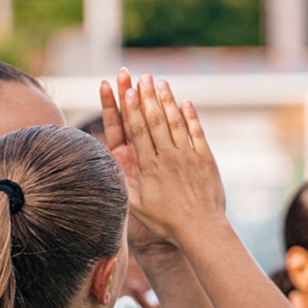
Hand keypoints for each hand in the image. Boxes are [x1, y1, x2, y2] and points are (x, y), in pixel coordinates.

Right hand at [110, 72, 226, 245]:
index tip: (128, 91)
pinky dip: (191, 117)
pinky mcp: (206, 160)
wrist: (200, 230)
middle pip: (155, 122)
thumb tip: (102, 171)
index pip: (138, 132)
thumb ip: (121, 186)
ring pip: (175, 123)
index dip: (132, 110)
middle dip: (147, 97)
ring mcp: (188, 157)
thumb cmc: (166, 222)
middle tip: (142, 77)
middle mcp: (168, 158)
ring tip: (160, 82)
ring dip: (167, 101)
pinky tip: (185, 102)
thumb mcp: (137, 207)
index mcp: (149, 168)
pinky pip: (196, 133)